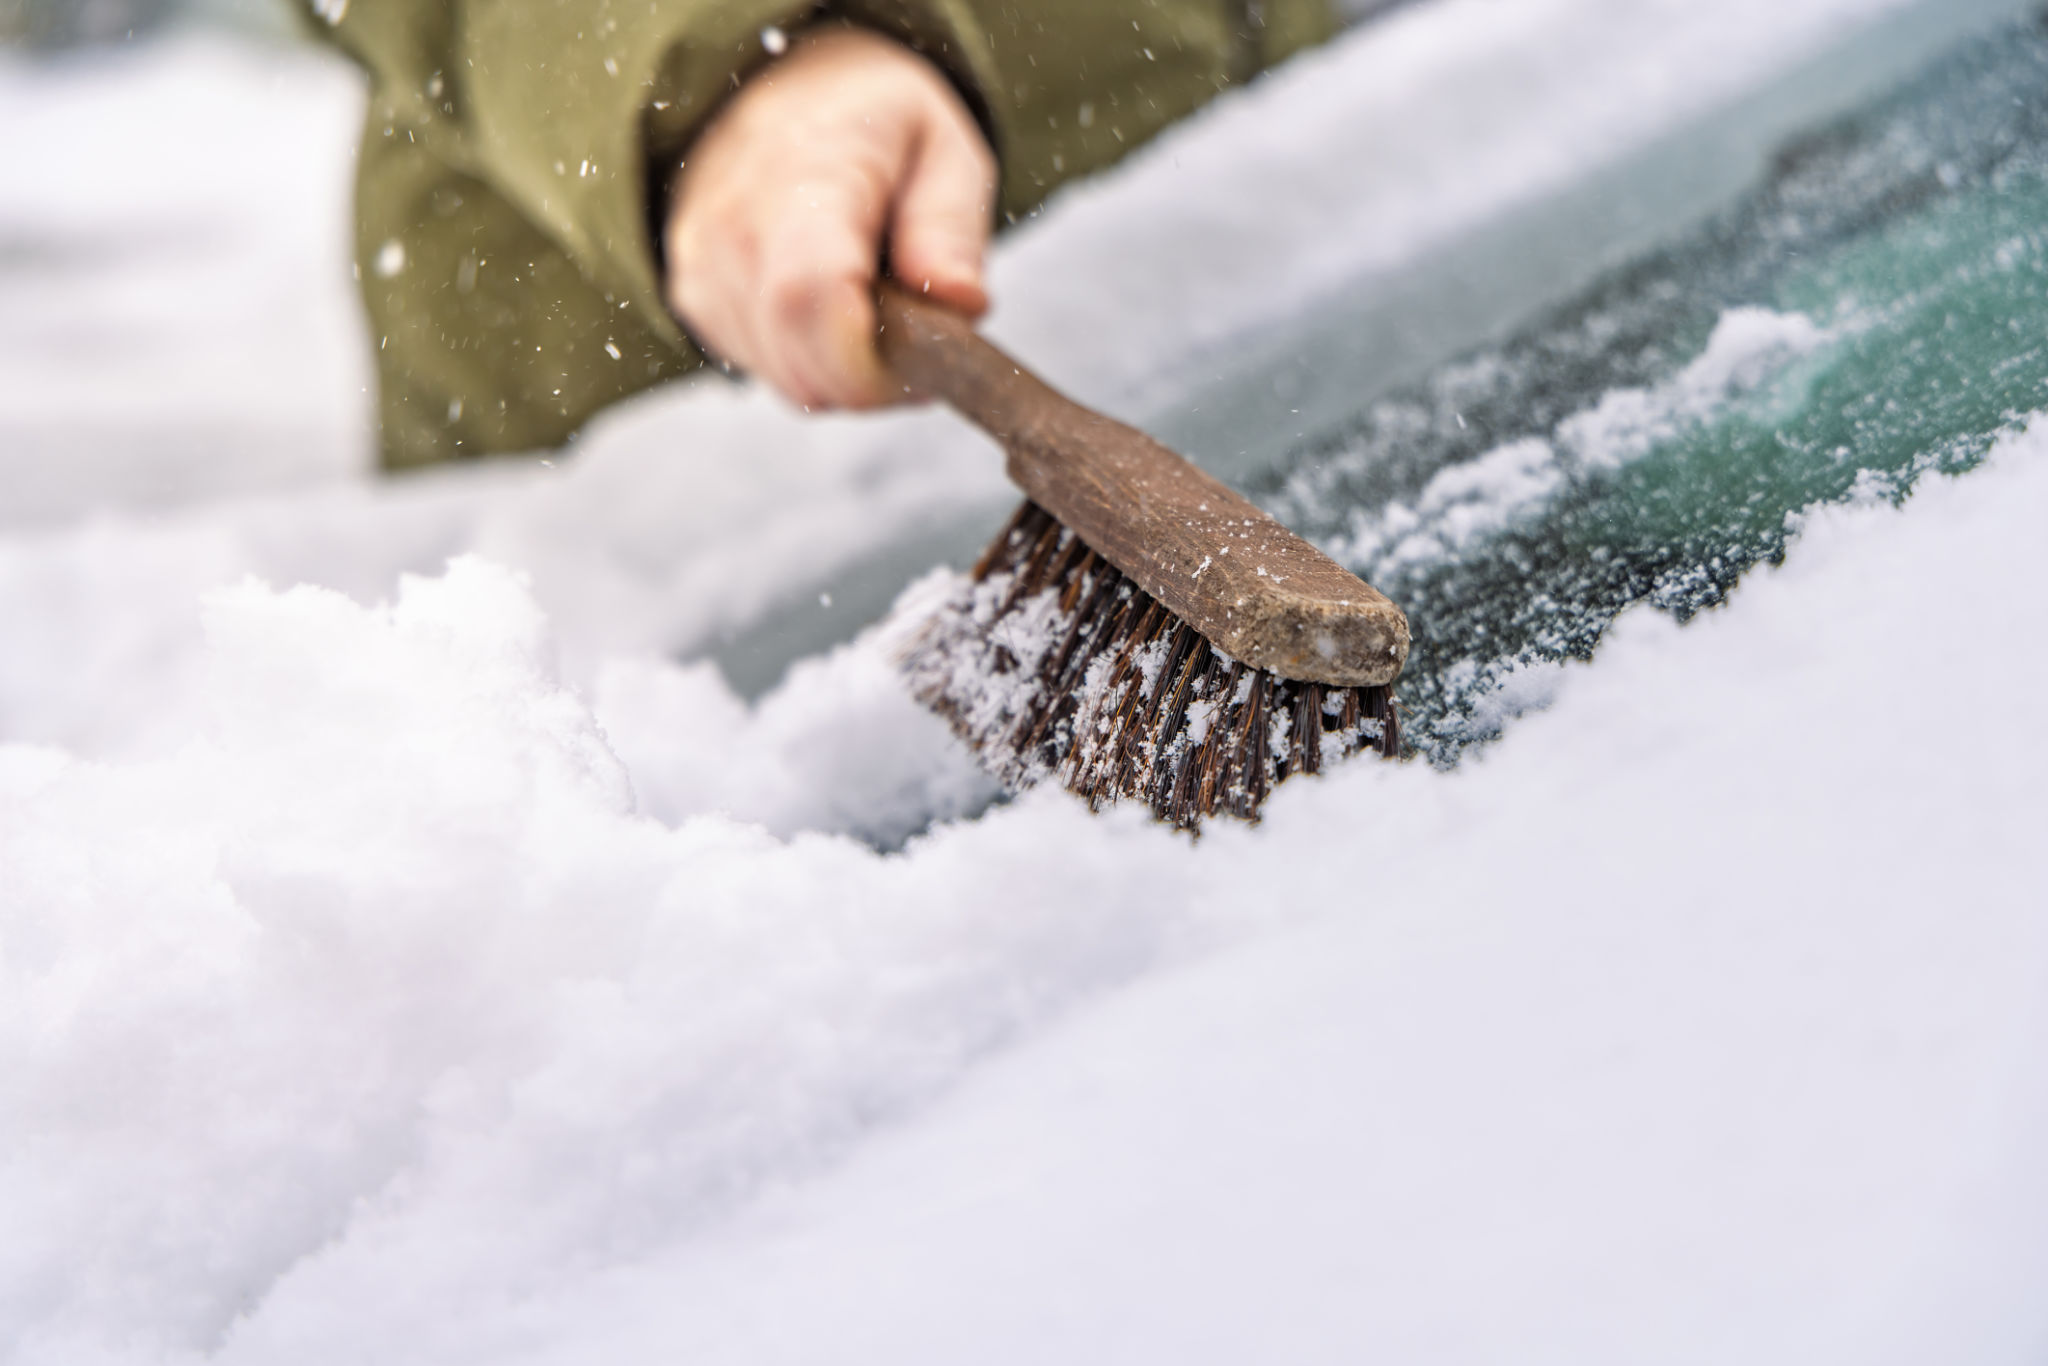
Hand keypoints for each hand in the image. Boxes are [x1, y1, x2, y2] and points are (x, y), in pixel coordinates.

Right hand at [663, 26, 997, 411]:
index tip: (922, 370)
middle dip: (872, 381)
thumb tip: (958, 303)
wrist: (780, 84)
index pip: (808, 297)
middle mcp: (734, 222)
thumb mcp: (943, 145)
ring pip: (784, 379)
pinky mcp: (691, 295)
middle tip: (919, 345)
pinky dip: (809, 359)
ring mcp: (702, 263)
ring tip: (876, 306)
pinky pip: (763, 367)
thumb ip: (950, 224)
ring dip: (844, 371)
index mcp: (805, 171)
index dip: (868, 366)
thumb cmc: (873, 118)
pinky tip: (829, 304)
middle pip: (797, 363)